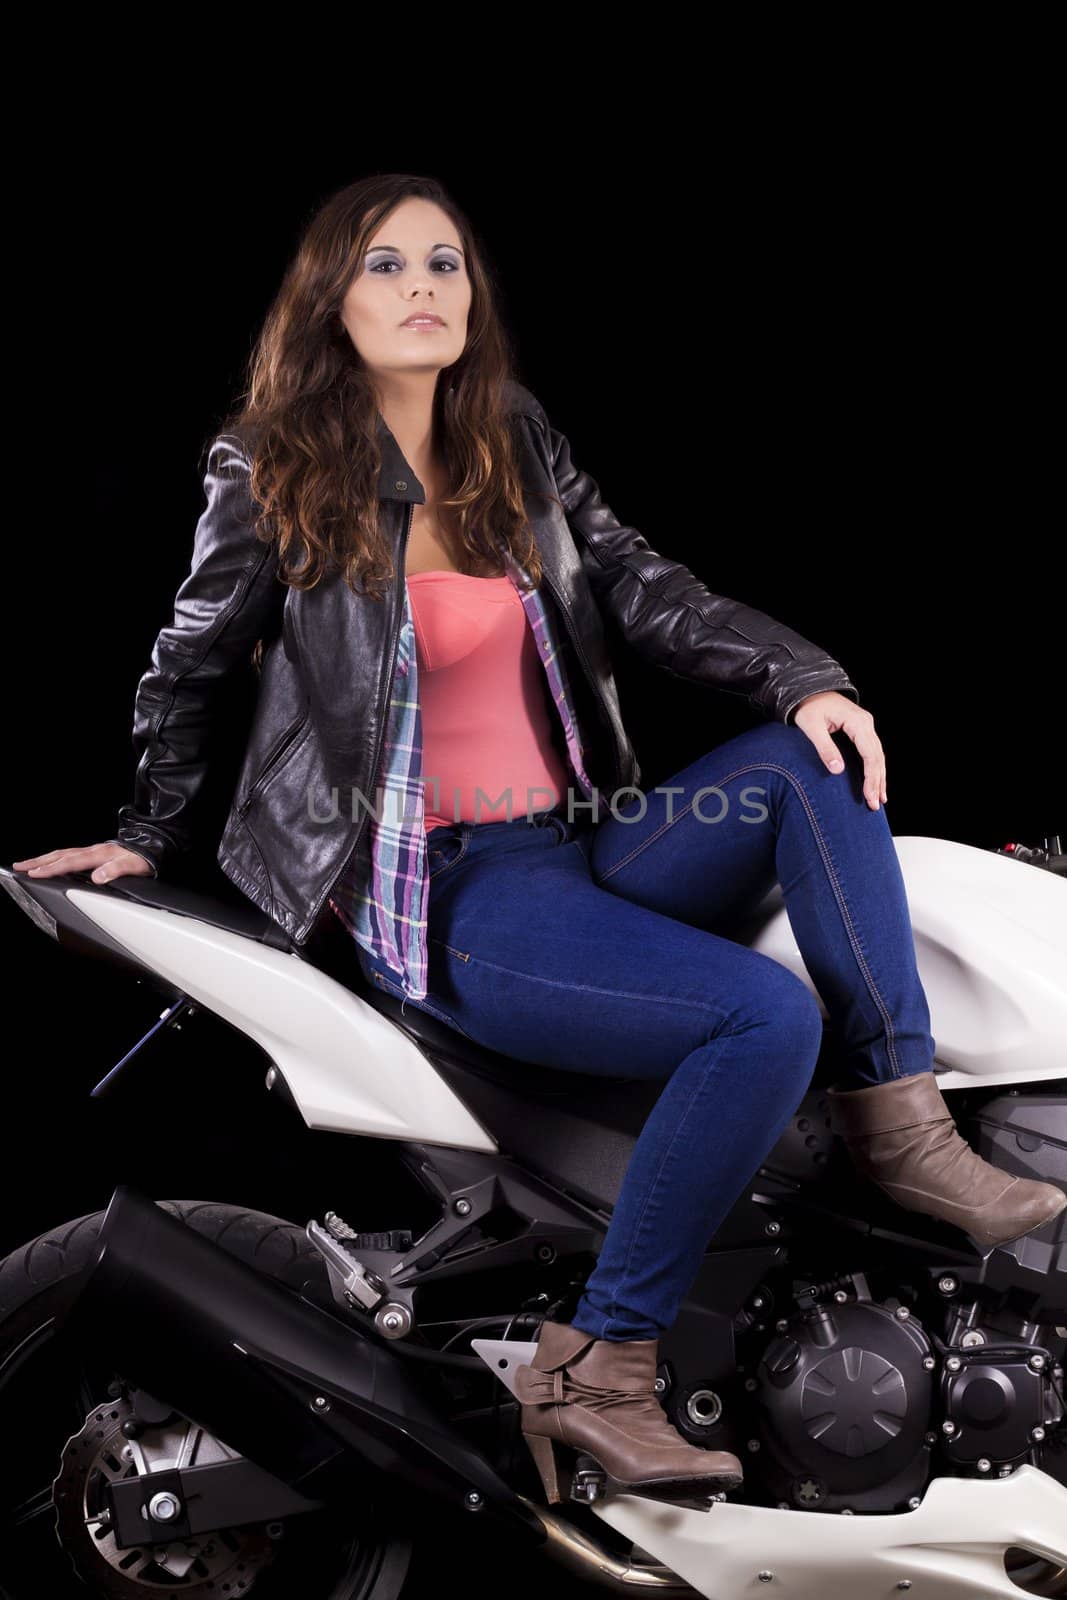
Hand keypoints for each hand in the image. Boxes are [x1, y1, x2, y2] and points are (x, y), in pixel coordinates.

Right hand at [12, 843, 154, 884]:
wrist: (153, 846)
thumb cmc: (144, 858)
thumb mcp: (135, 866)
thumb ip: (116, 870)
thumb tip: (97, 877)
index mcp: (99, 854)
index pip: (71, 862)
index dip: (52, 868)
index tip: (35, 873)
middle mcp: (92, 850)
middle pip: (60, 855)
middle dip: (38, 861)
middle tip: (19, 866)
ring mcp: (91, 850)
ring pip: (62, 853)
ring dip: (43, 859)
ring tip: (27, 864)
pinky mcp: (93, 852)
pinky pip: (69, 854)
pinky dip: (55, 858)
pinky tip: (50, 862)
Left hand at [791, 692, 886, 810]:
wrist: (807, 689)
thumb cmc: (807, 707)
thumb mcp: (811, 727)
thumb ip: (824, 747)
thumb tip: (838, 770)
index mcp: (858, 722)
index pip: (869, 755)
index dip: (871, 778)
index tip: (869, 796)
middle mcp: (866, 723)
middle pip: (877, 757)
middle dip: (877, 782)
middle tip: (875, 804)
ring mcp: (865, 725)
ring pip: (877, 755)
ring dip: (879, 777)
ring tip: (880, 798)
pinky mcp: (861, 728)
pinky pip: (872, 750)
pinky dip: (875, 767)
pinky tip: (875, 781)